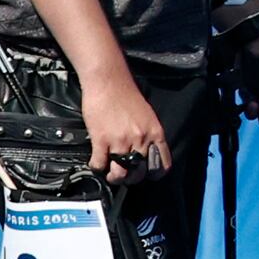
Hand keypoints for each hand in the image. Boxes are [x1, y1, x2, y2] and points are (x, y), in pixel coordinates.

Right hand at [81, 63, 169, 177]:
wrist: (108, 80)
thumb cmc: (126, 94)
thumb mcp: (147, 115)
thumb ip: (147, 134)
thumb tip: (143, 152)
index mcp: (155, 133)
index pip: (162, 164)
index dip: (153, 174)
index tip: (146, 175)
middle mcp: (140, 139)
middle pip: (139, 173)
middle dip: (131, 178)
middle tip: (124, 174)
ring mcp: (121, 141)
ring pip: (120, 174)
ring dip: (114, 177)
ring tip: (109, 173)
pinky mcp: (101, 140)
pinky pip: (99, 164)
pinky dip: (96, 166)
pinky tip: (96, 162)